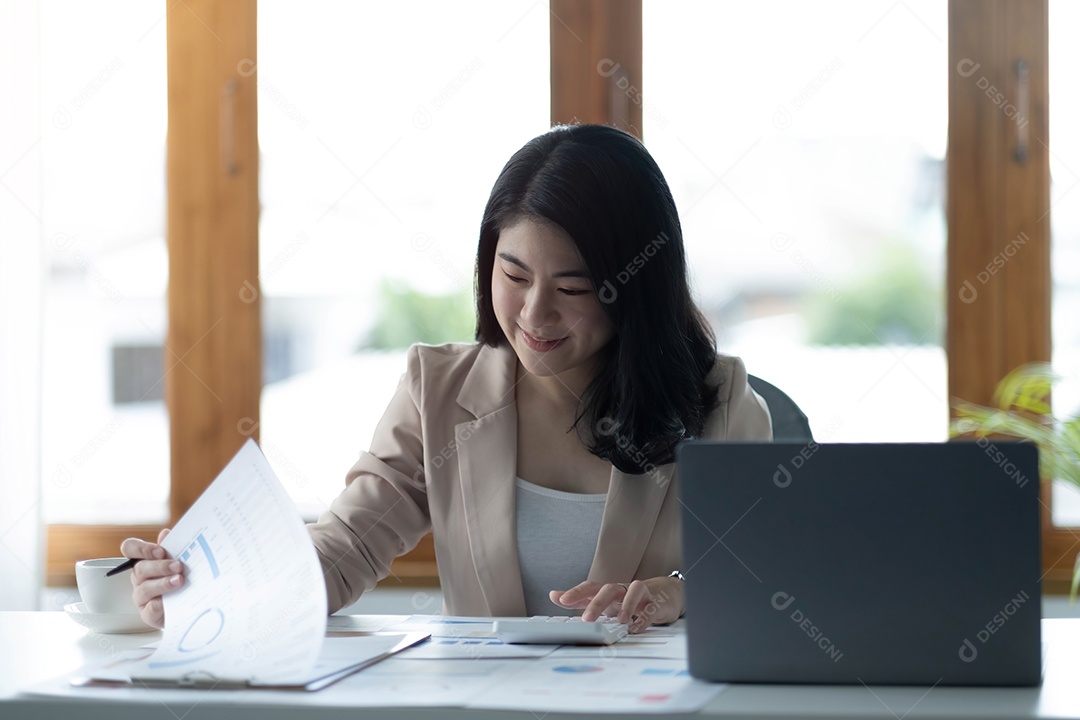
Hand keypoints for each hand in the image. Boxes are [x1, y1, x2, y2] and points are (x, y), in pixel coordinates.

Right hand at [119, 528, 183, 628]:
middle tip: (178, 566)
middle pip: (140, 568)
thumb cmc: (181, 580)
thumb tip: (165, 533)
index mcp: (144, 561)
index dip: (141, 548)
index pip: (130, 548)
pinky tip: (172, 600)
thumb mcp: (178, 562)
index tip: (160, 551)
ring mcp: (142, 597)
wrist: (190, 606)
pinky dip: (161, 603)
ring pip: (145, 588)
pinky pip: (150, 608)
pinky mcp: (148, 614)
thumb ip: (172, 548)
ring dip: (163, 583)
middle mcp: (140, 578)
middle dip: (160, 566)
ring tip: (179, 581)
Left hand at [548, 576, 684, 633]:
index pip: (590, 587)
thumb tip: (553, 595)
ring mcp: (641, 595)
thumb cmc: (629, 599)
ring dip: (625, 605)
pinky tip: (637, 627)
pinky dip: (644, 617)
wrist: (664, 594)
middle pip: (609, 589)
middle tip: (586, 619)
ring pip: (633, 591)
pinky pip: (650, 608)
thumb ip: (580, 599)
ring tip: (619, 620)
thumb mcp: (605, 600)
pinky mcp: (656, 604)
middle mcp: (623, 590)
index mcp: (609, 591)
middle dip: (597, 602)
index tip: (560, 600)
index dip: (576, 592)